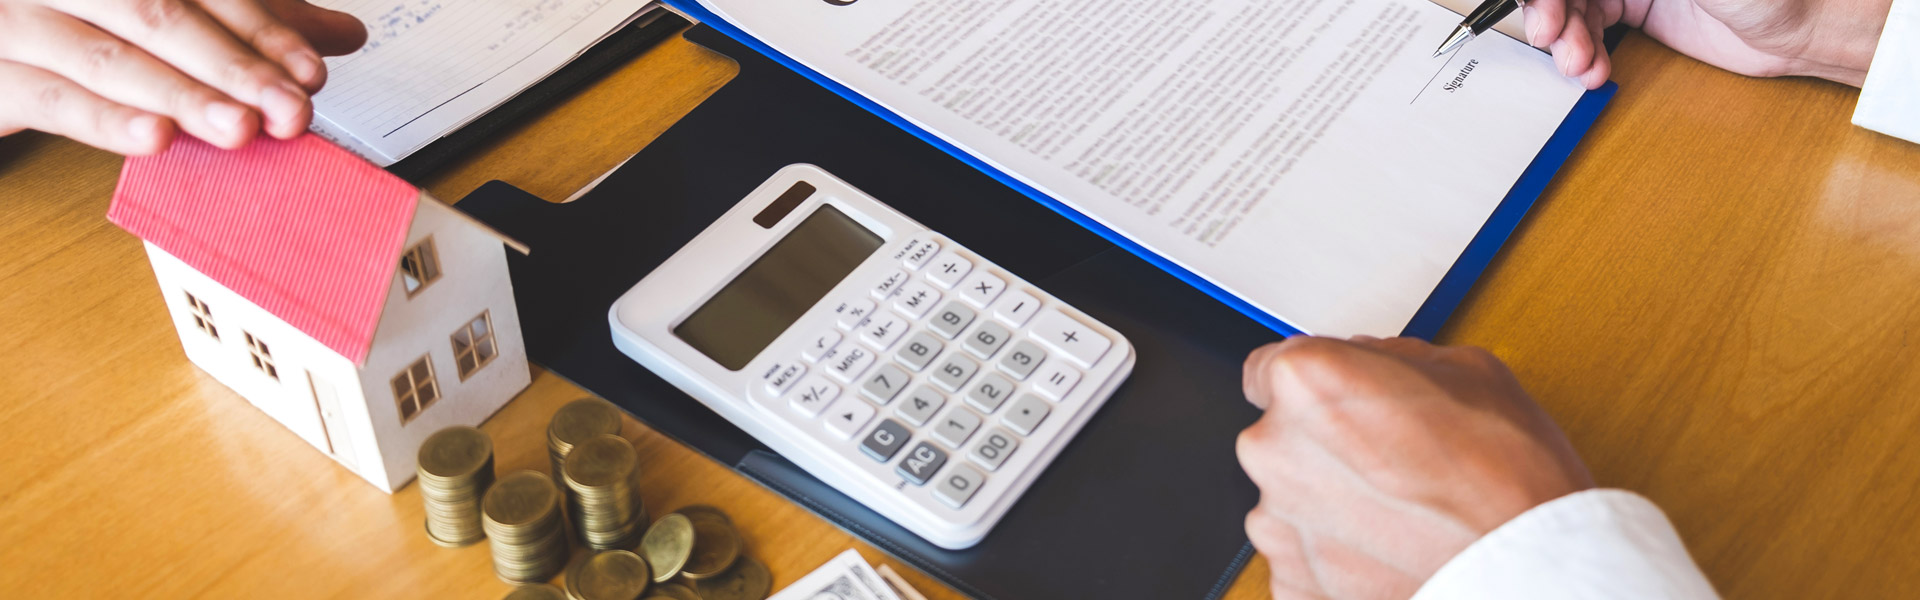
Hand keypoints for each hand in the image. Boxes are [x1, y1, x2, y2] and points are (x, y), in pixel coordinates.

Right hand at [0, 0, 366, 153]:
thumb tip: (344, 34)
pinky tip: (155, 137)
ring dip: (182, 96)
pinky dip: (107, 120)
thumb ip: (251, 23)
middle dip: (234, 68)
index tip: (312, 74)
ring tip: (240, 129)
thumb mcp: (170, 19)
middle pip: (161, 16)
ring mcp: (21, 20)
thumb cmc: (78, 29)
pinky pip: (52, 97)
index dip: (263, 31)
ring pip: (109, 56)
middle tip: (291, 111)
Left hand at [1236, 336, 1593, 598]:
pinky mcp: (1290, 582)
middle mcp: (1274, 450)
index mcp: (1307, 384)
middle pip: (1279, 436)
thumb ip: (1391, 358)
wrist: (1527, 576)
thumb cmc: (1508, 479)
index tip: (1334, 400)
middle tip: (1387, 462)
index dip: (1310, 385)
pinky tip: (1387, 550)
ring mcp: (1277, 523)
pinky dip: (1335, 554)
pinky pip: (1303, 554)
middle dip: (1323, 445)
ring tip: (1399, 514)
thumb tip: (1369, 361)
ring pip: (1290, 498)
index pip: (1269, 369)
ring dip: (1329, 502)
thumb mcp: (1467, 371)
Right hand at [1524, 0, 1893, 88]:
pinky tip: (1592, 71)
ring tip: (1579, 66)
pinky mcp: (1641, 9)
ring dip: (1566, 38)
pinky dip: (1583, 51)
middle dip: (1552, 9)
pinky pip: (1592, 26)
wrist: (1809, 26)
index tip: (1540, 9)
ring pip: (1574, 4)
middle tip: (1550, 37)